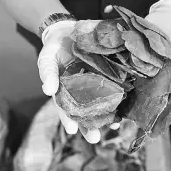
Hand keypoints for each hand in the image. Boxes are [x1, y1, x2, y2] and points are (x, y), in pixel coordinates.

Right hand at [38, 20, 118, 143]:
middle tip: (94, 139)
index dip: (68, 120)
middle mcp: (80, 93)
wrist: (68, 32)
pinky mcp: (107, 75)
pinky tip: (123, 106)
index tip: (71, 130)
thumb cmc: (54, 49)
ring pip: (100, 104)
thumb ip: (47, 73)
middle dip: (89, 127)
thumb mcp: (46, 59)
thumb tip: (47, 90)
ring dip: (106, 116)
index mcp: (65, 93)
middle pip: (84, 113)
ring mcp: (95, 85)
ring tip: (113, 127)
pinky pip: (113, 88)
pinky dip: (118, 98)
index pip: (66, 109)